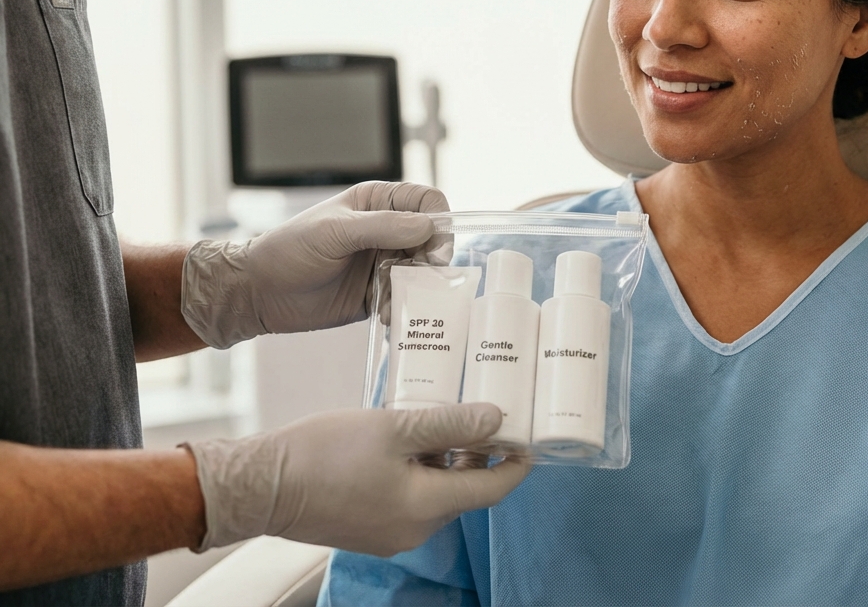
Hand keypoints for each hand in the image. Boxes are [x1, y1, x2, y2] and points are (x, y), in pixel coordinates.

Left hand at [181, 181, 448, 348]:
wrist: (259, 293)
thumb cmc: (289, 250)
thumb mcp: (334, 232)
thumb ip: (382, 227)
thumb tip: (428, 227)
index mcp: (377, 203)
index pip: (427, 201)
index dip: (438, 221)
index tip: (434, 246)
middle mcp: (386, 230)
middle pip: (432, 240)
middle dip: (432, 260)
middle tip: (421, 277)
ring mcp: (384, 262)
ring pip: (423, 271)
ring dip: (418, 288)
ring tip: (396, 298)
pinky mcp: (379, 292)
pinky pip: (406, 298)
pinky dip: (404, 306)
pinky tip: (386, 313)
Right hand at [185, 403, 528, 554]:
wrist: (260, 486)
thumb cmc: (324, 453)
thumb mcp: (394, 427)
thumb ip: (450, 424)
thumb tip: (497, 419)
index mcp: (426, 507)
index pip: (492, 490)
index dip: (515, 462)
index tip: (526, 436)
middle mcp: (415, 531)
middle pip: (465, 491)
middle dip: (478, 455)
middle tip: (482, 412)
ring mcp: (391, 535)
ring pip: (437, 494)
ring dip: (446, 460)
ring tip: (441, 417)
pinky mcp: (370, 530)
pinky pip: (412, 501)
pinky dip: (420, 473)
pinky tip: (408, 440)